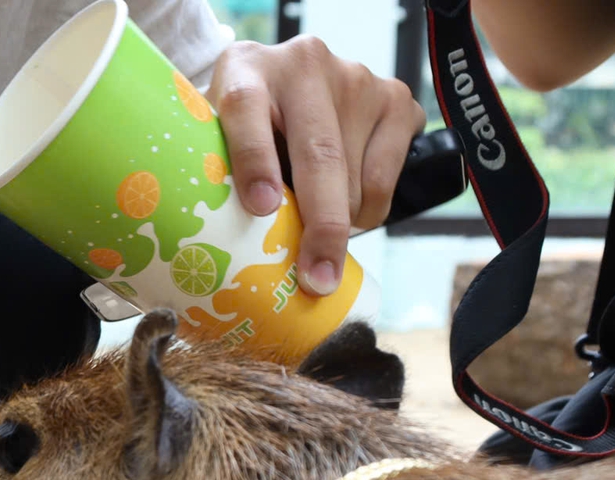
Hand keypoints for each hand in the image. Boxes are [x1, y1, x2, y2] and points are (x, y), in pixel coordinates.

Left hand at [209, 37, 424, 294]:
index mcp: (245, 69)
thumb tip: (222, 256)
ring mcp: (357, 79)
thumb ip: (218, 178)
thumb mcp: (218, 143)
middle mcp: (305, 64)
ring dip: (339, 226)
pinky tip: (344, 211)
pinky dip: (366, 214)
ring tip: (315, 238)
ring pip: (355, 179)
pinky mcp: (396, 99)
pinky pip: (384, 180)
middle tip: (316, 279)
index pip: (246, 107)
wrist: (287, 84)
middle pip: (319, 154)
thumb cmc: (242, 132)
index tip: (260, 207)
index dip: (253, 158)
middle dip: (320, 226)